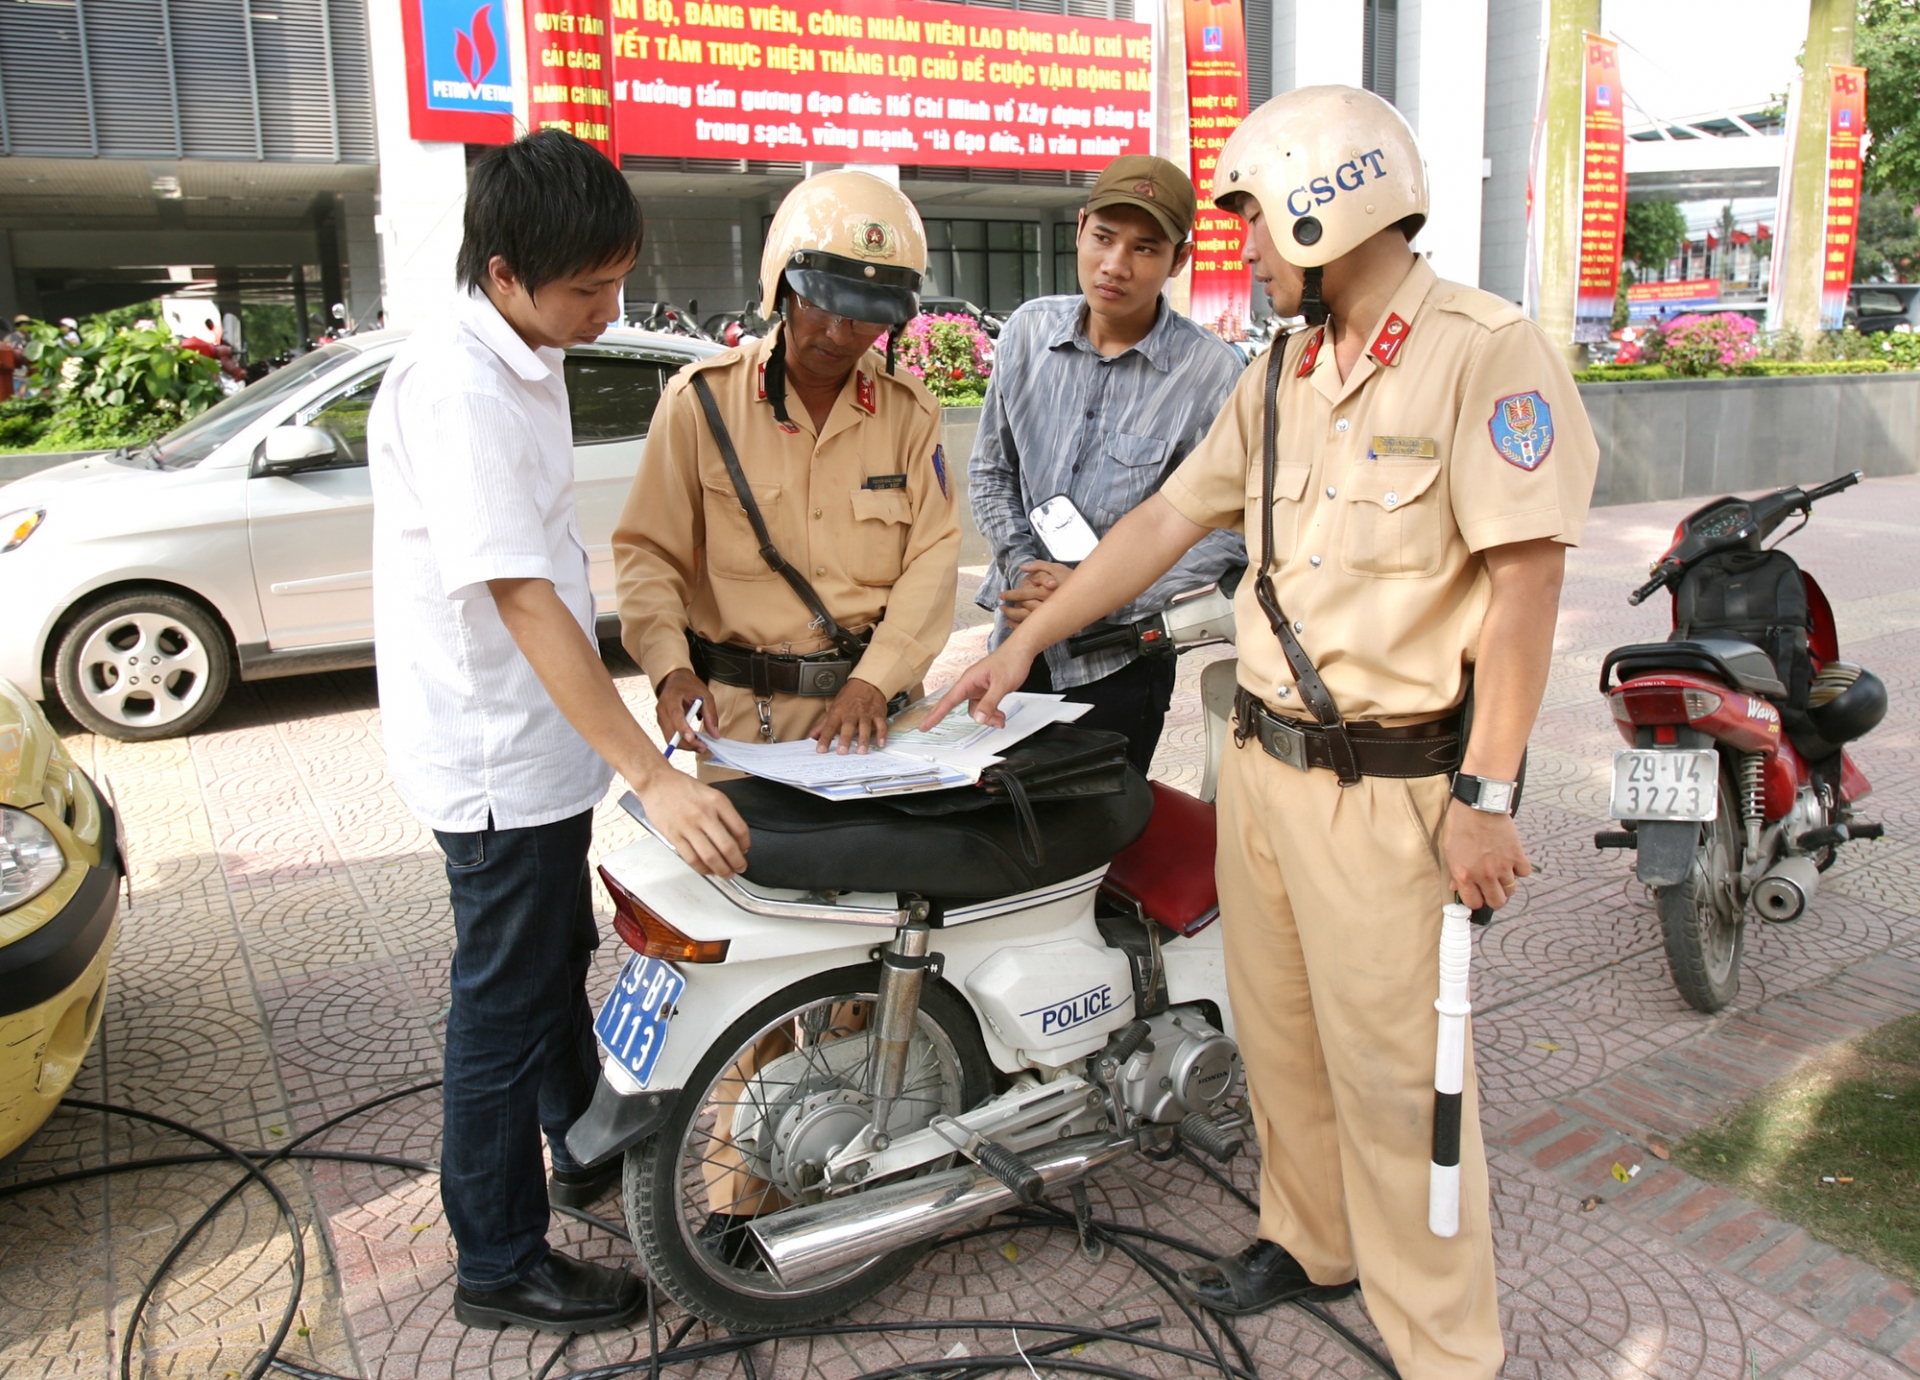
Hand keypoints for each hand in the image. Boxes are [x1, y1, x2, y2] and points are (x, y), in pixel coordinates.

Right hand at [635, 768, 749, 875]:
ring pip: (710, 856)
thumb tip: (734, 835)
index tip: (745, 849)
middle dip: (737, 862)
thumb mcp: (709, 792)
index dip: (746, 844)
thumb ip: (722, 812)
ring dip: (721, 870)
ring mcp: (688, 826)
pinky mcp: (674, 836)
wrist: (656, 781)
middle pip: (727, 847)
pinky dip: (702, 868)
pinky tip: (707, 869)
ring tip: (726, 874)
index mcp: (717, 802)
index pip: (740, 829)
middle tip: (740, 868)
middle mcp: (704, 814)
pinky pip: (691, 858)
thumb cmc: (681, 786)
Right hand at [655, 668, 711, 749]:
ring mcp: (660, 717)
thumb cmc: (690, 686)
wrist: (676, 680)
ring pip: (670, 738)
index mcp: (672, 698)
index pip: (675, 715)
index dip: (683, 728)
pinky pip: (669, 737)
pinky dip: (680, 742)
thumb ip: (710, 715)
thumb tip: (715, 735)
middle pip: (672, 731)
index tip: (692, 738)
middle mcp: (662, 708)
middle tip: (703, 747)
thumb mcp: (705, 696)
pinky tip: (692, 742)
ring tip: (700, 747)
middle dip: (687, 743)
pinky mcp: (662, 723)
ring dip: (685, 745)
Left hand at [809, 677, 889, 753]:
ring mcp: (866, 714)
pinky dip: (882, 734)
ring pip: (865, 726)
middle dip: (845, 739)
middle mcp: (852, 713)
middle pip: (848, 727)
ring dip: (863, 739)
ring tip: (861, 751)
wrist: (867, 682)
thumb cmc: (849, 697)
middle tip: (842, 751)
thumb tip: (811, 736)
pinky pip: (881, 725)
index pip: (829, 726)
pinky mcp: (878, 714)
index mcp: (839, 712)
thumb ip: (823, 724)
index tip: (821, 749)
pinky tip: (881, 743)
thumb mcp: (834, 708)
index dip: (825, 738)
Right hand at [920, 644, 1035, 731]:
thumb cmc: (1010, 660)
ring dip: (988, 717)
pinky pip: (985, 707)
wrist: (1022, 650)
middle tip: (972, 724)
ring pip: (976, 709)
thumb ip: (989, 703)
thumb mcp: (1001, 684)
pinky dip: (992, 713)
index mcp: (968, 680)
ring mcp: (978, 687)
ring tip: (1002, 718)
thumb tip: (978, 718)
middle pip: (962, 707)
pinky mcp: (987, 690)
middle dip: (973, 717)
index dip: (935, 715)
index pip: (947, 700)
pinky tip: (1001, 715)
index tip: (924, 726)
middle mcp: (971, 684)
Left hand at [998, 561, 1070, 626]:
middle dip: (1010, 611)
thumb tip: (1022, 567)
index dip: (1010, 595)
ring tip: (1006, 619)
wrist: (1088, 594)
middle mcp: (1047, 605)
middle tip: (1001, 608)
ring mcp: (1050, 616)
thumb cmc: (1070, 578)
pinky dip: (1024, 628)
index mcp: (1045, 592)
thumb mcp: (1056, 567)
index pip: (1022, 594)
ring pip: (1028, 622)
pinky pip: (1036, 629)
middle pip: (1023, 611)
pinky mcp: (1053, 622)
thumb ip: (1038, 566)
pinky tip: (1017, 626)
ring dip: (1014, 621)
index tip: (1001, 596)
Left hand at [1440, 800, 1531, 910]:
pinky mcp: (1517, 855)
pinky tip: (1512, 861)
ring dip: (1506, 884)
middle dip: (1494, 898)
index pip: (1474, 903)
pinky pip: (1524, 873)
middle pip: (1497, 902)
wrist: (1478, 804)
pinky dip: (1520, 869)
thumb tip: (1456, 887)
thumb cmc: (1460, 824)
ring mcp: (1502, 866)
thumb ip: (1454, 872)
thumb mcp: (1449, 850)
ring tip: (1501, 873)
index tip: (1477, 895)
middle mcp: (1484, 875)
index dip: (1475, 900)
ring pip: (1511, 890)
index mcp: (1464, 875)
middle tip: (1491, 889)